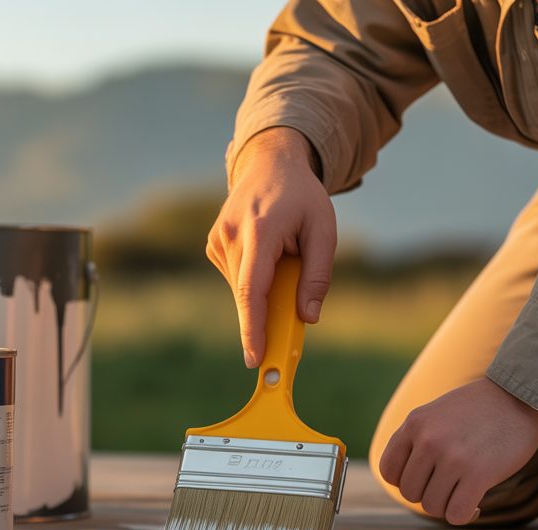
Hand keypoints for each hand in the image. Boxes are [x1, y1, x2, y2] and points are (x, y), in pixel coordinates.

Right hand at [207, 127, 336, 367]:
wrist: (270, 164)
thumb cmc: (302, 198)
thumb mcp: (323, 230)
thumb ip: (317, 275)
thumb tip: (308, 317)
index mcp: (259, 232)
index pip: (252, 290)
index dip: (252, 328)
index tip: (255, 358)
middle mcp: (231, 236)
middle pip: (249, 295)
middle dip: (268, 318)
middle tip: (291, 323)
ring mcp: (217, 241)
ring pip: (243, 288)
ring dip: (265, 291)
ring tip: (285, 258)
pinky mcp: (213, 245)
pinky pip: (237, 278)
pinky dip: (255, 279)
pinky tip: (268, 254)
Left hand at [378, 377, 537, 524]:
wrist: (519, 397)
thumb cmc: (477, 410)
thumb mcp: (434, 414)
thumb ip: (415, 441)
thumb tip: (400, 482)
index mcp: (414, 424)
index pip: (388, 471)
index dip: (403, 481)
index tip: (424, 479)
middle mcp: (429, 441)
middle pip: (410, 493)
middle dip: (428, 495)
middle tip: (448, 486)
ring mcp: (452, 458)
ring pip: (432, 507)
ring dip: (447, 506)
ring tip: (462, 492)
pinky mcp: (479, 474)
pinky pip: (457, 514)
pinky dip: (465, 515)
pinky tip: (475, 504)